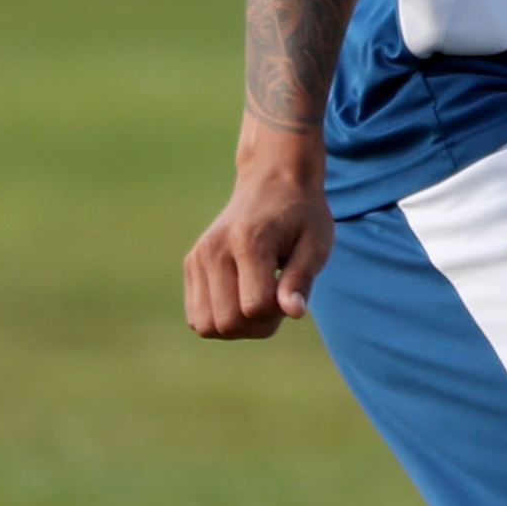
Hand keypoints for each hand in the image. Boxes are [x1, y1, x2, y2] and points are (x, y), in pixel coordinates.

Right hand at [183, 122, 333, 338]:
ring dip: (237, 326)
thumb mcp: (315, 244)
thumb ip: (302, 279)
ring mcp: (197, 257)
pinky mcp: (191, 264)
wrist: (271, 179)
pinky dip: (220, 319)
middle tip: (276, 298)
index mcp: (248, 242)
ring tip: (257, 299)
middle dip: (258, 325)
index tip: (290, 291)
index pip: (255, 308)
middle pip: (227, 323)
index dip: (279, 313)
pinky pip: (197, 317)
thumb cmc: (301, 214)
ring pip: (206, 326)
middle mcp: (214, 250)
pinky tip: (241, 298)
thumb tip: (294, 313)